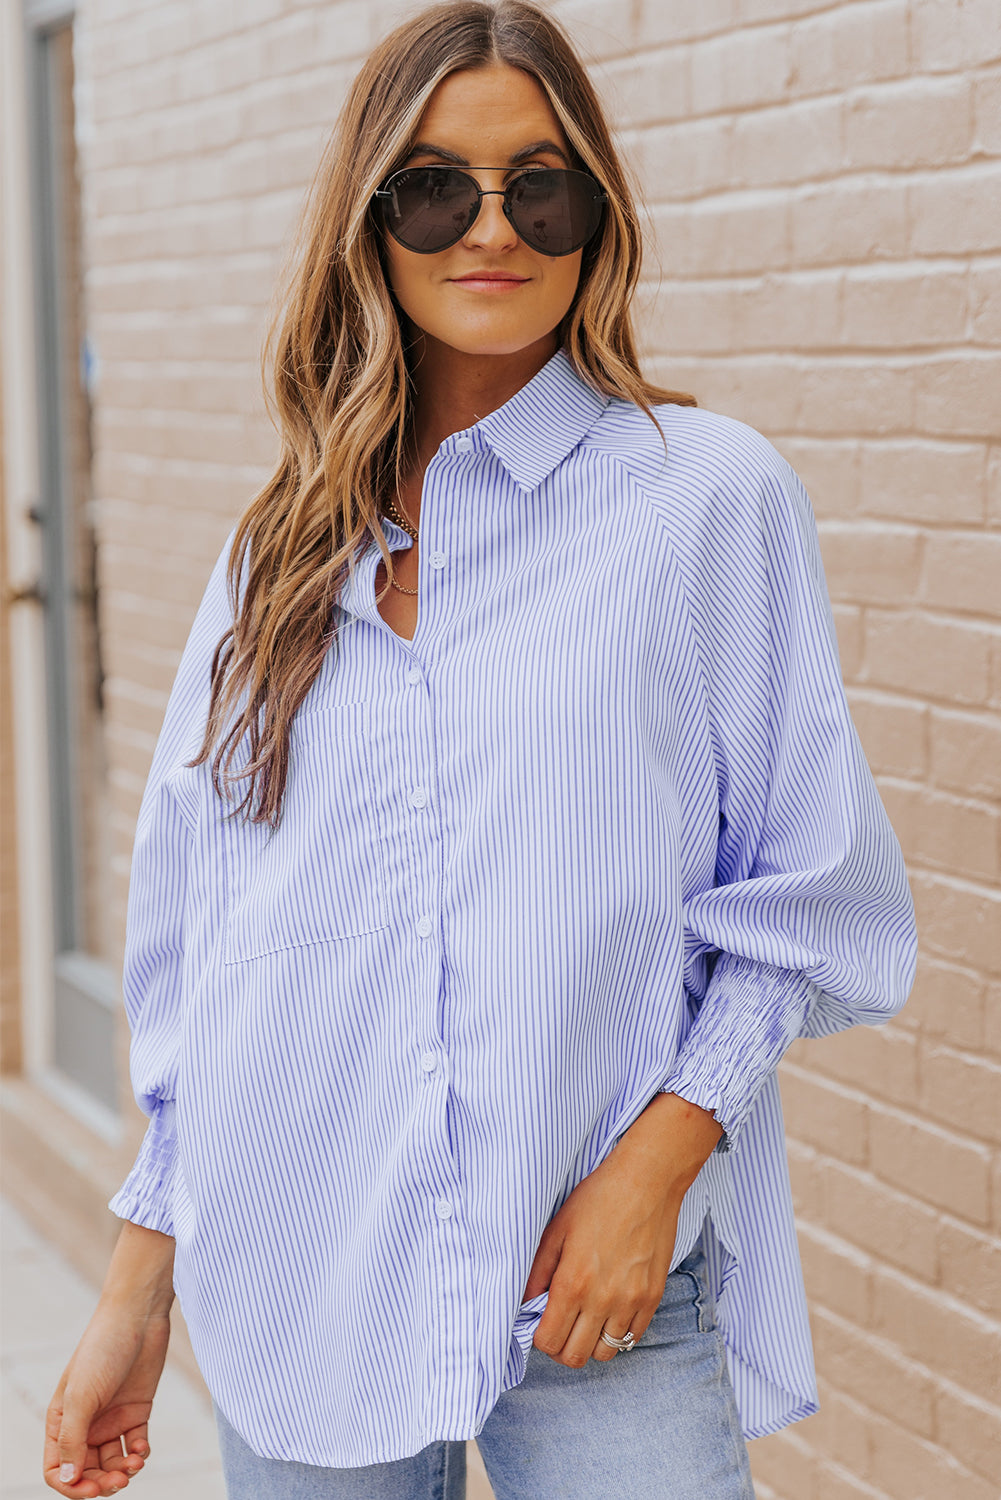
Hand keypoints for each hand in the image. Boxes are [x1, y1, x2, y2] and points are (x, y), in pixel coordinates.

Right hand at [43, 1304, 169, 1495]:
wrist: (138, 1317)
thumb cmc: (102, 1350)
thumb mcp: (81, 1396)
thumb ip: (73, 1439)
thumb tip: (68, 1480)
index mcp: (62, 1421)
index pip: (59, 1468)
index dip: (72, 1486)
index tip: (93, 1489)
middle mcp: (85, 1423)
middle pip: (88, 1471)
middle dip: (102, 1482)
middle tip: (121, 1479)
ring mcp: (111, 1418)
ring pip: (113, 1462)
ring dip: (123, 1470)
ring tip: (135, 1463)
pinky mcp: (136, 1410)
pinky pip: (135, 1445)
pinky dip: (140, 1453)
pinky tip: (143, 1449)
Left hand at [524, 1093, 721, 1367]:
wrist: (647, 1182)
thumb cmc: (598, 1198)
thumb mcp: (556, 1229)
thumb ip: (538, 1270)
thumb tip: (526, 1302)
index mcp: (573, 1282)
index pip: (549, 1341)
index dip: (540, 1338)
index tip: (541, 1323)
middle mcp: (602, 1299)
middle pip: (575, 1356)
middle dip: (561, 1346)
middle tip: (560, 1325)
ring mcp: (631, 1302)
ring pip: (605, 1354)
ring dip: (590, 1343)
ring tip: (585, 1319)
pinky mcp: (653, 1298)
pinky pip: (633, 1338)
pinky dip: (617, 1333)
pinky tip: (609, 1311)